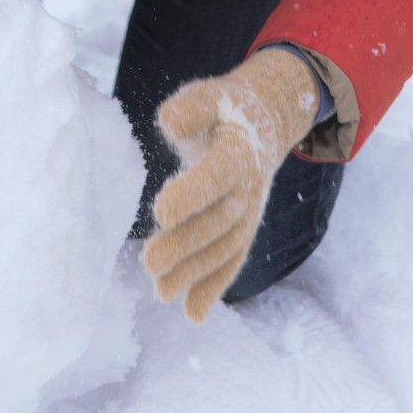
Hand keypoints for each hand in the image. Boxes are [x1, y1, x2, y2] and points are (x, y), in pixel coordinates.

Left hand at [141, 47, 320, 322]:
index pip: (216, 175)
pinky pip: (231, 260)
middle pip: (218, 220)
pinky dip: (213, 288)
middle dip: (185, 244)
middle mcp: (248, 187)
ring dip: (195, 273)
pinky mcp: (242, 229)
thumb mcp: (206, 97)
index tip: (161, 211)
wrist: (263, 123)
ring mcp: (249, 212)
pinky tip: (192, 314)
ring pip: (224, 247)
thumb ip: (191, 110)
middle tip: (149, 263)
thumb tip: (171, 121)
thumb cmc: (222, 110)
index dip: (192, 194)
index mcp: (238, 150)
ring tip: (160, 292)